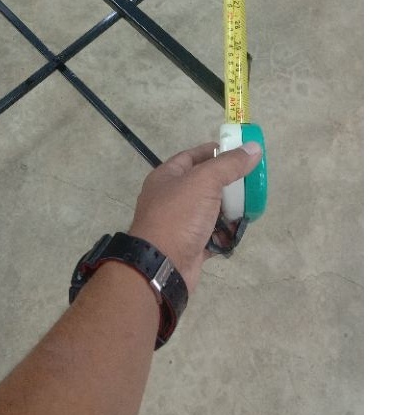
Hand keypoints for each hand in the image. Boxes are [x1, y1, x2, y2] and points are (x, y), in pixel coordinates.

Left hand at [128, 140, 262, 294]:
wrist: (161, 266)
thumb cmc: (179, 216)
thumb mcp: (205, 181)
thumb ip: (230, 164)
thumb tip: (254, 148)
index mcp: (167, 176)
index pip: (193, 156)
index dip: (216, 151)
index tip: (240, 152)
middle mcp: (171, 197)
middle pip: (204, 184)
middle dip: (228, 184)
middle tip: (250, 182)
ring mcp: (180, 223)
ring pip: (210, 210)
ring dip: (229, 210)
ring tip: (249, 206)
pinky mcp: (190, 245)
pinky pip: (211, 234)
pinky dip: (224, 233)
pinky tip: (238, 231)